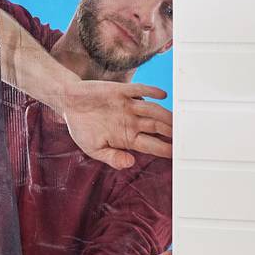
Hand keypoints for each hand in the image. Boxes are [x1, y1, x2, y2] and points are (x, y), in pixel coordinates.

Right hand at [55, 80, 171, 168]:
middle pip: (157, 126)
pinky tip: (162, 95)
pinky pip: (139, 90)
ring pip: (152, 110)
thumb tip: (130, 164)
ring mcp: (128, 106)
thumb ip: (111, 157)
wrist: (69, 103)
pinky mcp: (121, 91)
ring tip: (178, 119)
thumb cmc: (81, 128)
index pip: (151, 145)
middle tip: (186, 136)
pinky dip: (151, 91)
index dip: (165, 149)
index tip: (177, 155)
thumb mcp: (93, 149)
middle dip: (171, 132)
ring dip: (166, 114)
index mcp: (127, 138)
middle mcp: (132, 121)